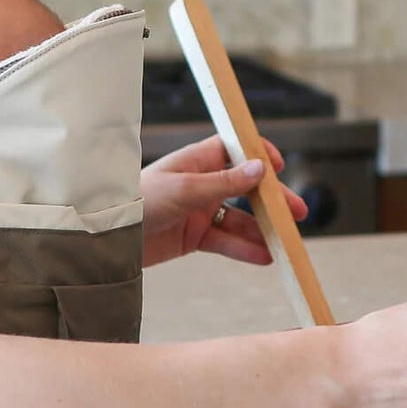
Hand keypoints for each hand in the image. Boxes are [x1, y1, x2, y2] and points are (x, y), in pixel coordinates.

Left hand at [139, 134, 307, 268]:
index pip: (236, 151)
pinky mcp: (193, 237)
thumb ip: (224, 182)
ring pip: (239, 219)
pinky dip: (245, 248)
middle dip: (272, 201)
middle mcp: (201, 184)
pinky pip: (225, 242)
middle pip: (246, 189)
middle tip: (297, 213)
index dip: (259, 157)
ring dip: (262, 230)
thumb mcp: (184, 189)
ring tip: (284, 243)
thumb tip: (260, 169)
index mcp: (197, 161)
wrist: (109, 235)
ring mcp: (199, 211)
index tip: (279, 167)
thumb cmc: (139, 201)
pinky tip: (264, 256)